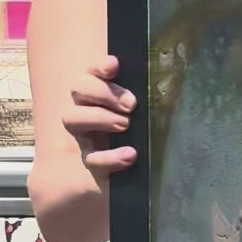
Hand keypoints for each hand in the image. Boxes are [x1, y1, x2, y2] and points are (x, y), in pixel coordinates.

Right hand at [63, 55, 136, 177]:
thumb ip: (148, 96)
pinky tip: (130, 155)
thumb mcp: (146, 113)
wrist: (129, 175)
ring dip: (99, 117)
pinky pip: (91, 159)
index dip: (99, 65)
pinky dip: (110, 157)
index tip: (114, 65)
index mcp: (98, 91)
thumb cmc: (142, 132)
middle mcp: (84, 108)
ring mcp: (83, 135)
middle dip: (103, 92)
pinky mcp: (91, 162)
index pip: (92, 70)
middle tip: (131, 104)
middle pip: (77, 88)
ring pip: (72, 118)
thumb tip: (169, 80)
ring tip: (125, 124)